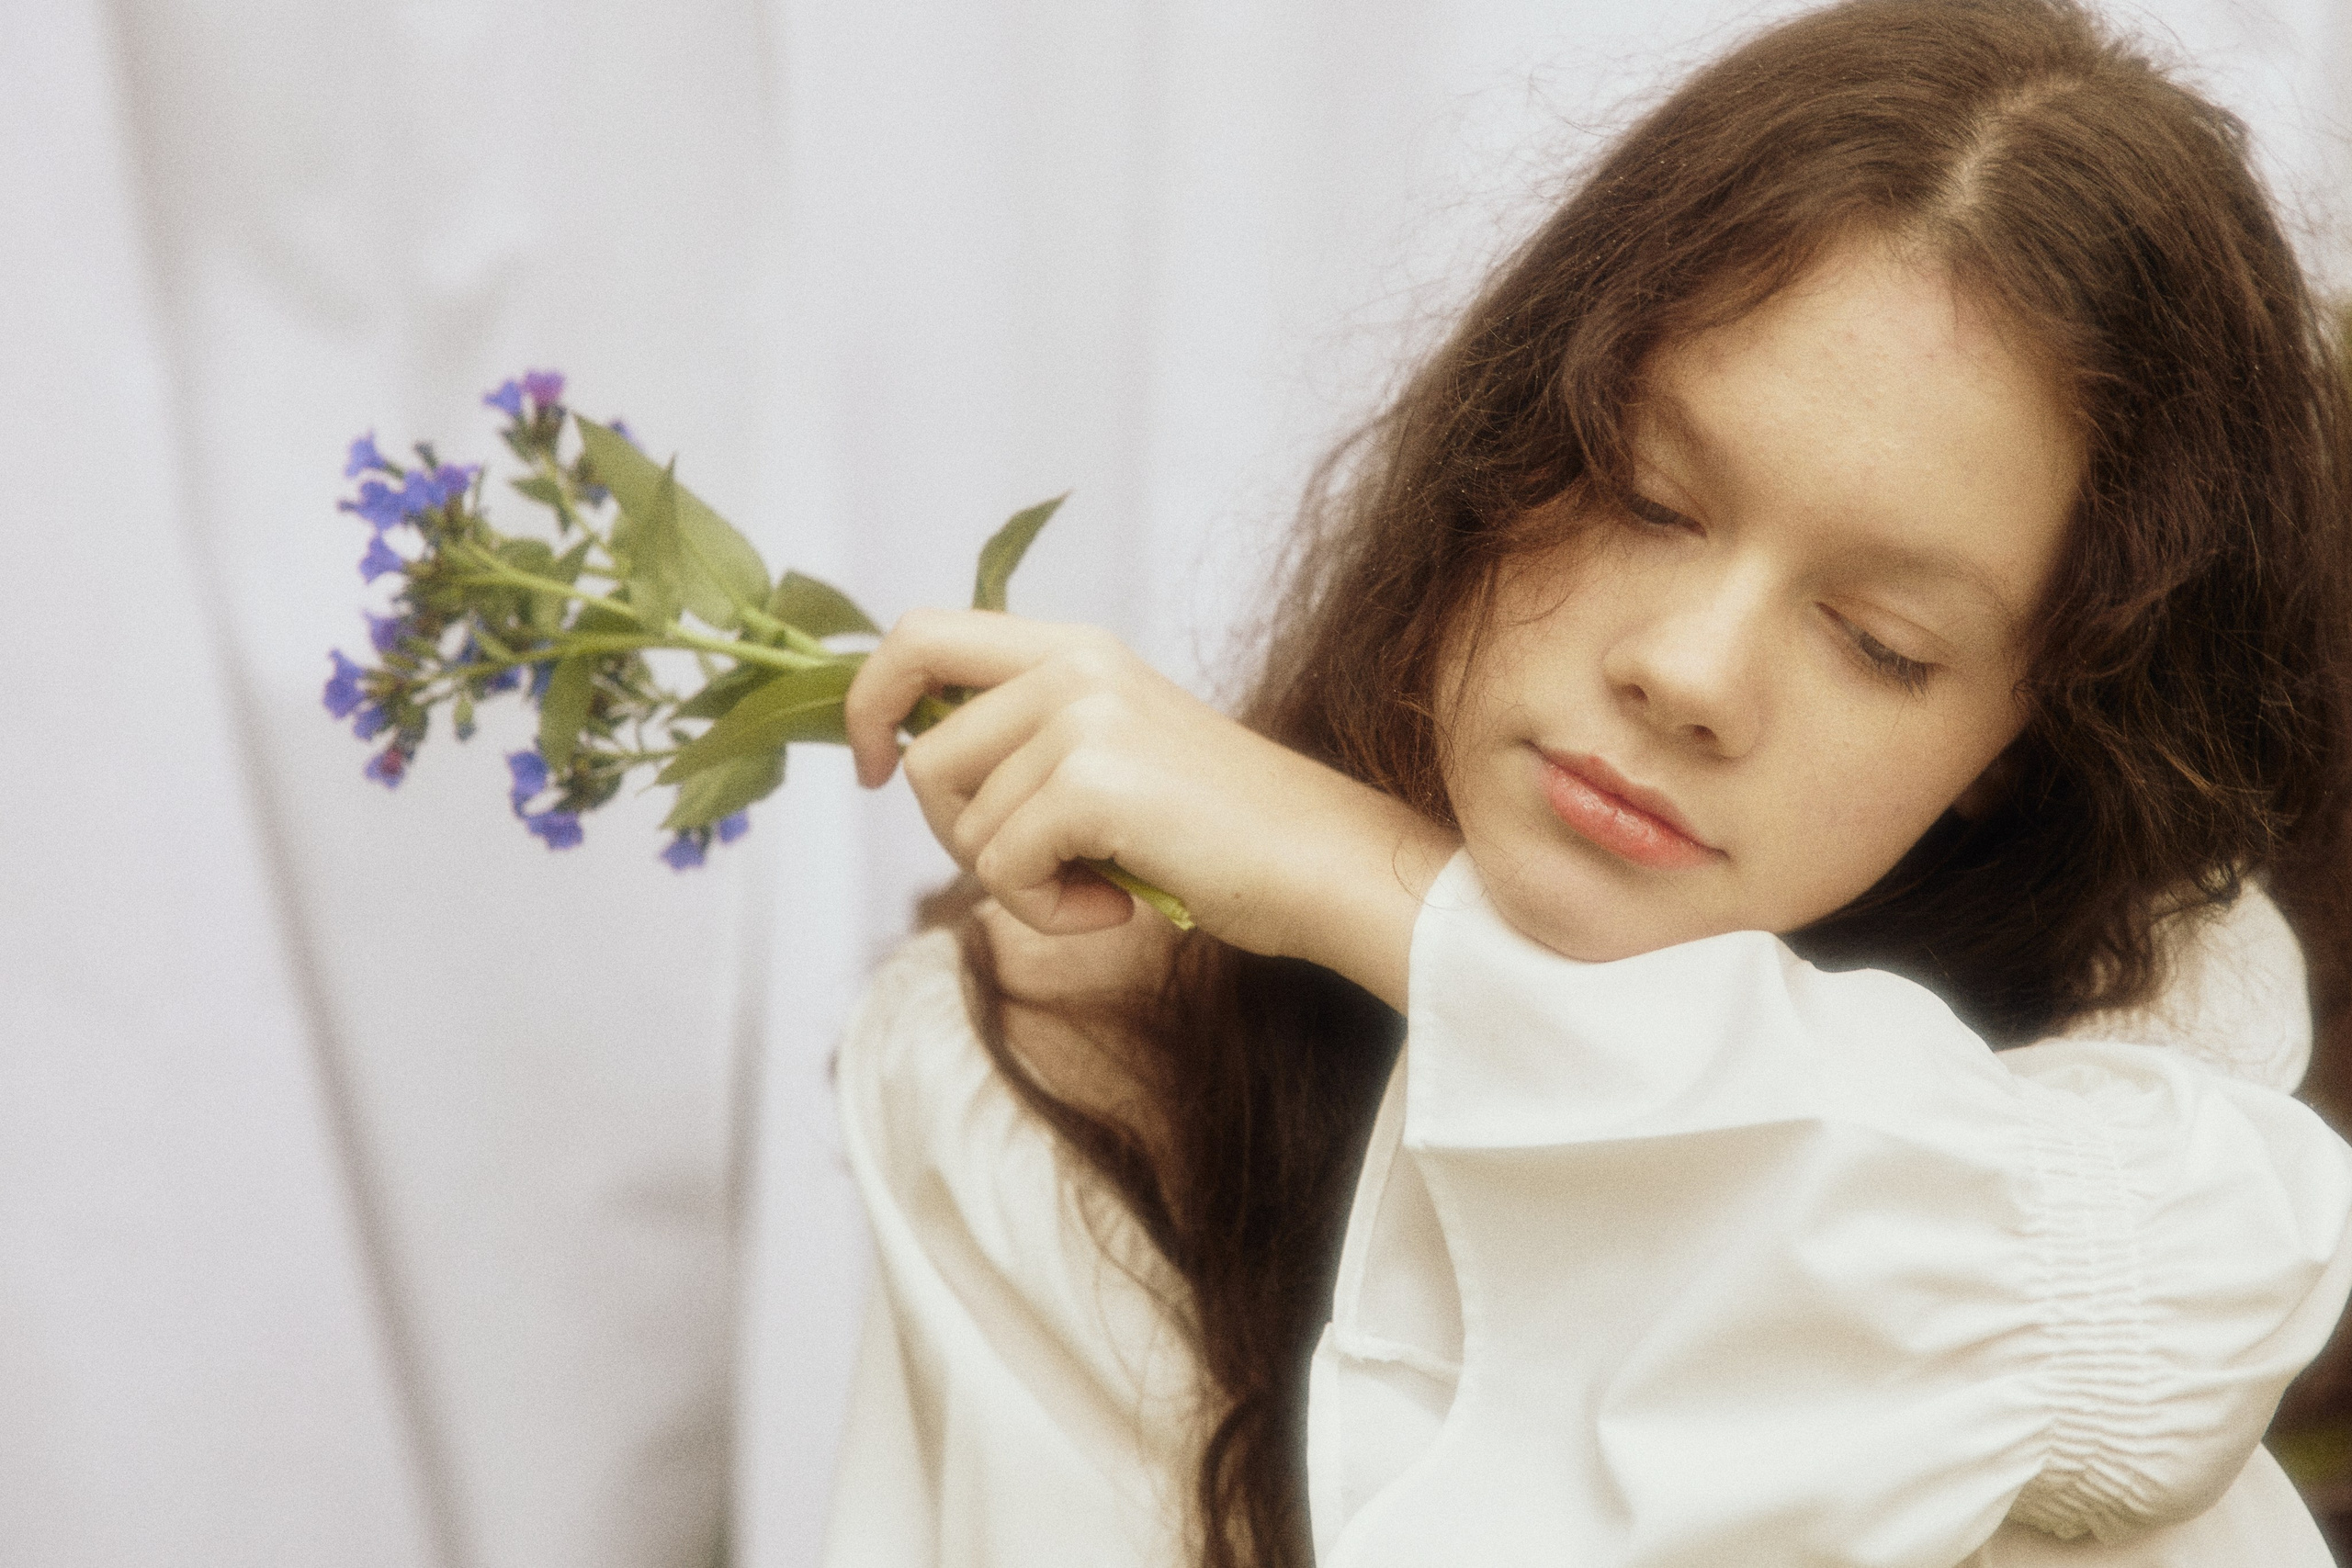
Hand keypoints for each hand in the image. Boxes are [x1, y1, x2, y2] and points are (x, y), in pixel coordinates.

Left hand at [843, 609, 1456, 1009]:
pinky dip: (1046, 914)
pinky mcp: (1093, 780)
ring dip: (1019, 886)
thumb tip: (911, 758)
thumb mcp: (1113, 753)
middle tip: (1029, 869)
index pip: (919, 635)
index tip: (871, 769)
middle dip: (948, 831)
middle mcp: (1072, 663)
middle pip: (926, 751)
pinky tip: (1115, 909)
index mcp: (1073, 647)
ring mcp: (1083, 715)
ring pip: (963, 825)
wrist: (1325, 863)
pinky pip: (1001, 870)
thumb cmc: (1220, 832)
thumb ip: (1027, 737)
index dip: (868, 702)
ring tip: (1104, 886)